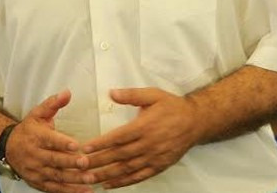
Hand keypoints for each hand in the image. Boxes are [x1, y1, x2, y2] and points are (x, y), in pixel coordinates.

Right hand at [9, 90, 93, 192]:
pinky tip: (83, 192)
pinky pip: (54, 189)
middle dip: (71, 163)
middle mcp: (36, 155)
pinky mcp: (38, 182)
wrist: (7, 149)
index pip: (50, 140)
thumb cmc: (28, 130)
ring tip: (90, 179)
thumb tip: (67, 92)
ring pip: (56, 176)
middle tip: (86, 163)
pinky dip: (68, 191)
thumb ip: (53, 104)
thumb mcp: (38, 114)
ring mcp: (37, 171)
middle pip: (54, 160)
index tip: (76, 145)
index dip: (63, 143)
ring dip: (73, 180)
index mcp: (36, 137)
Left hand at [80, 87, 201, 188]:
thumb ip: (132, 95)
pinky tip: (110, 185)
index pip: (118, 137)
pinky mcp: (159, 166)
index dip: (101, 143)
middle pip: (119, 155)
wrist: (195, 121)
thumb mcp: (153, 95)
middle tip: (80, 166)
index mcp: (145, 126)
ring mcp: (154, 157)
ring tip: (90, 179)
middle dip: (99, 161)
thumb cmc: (172, 107)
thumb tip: (111, 92)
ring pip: (127, 168)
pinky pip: (139, 176)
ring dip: (107, 175)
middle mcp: (148, 144)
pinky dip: (124, 182)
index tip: (85, 148)